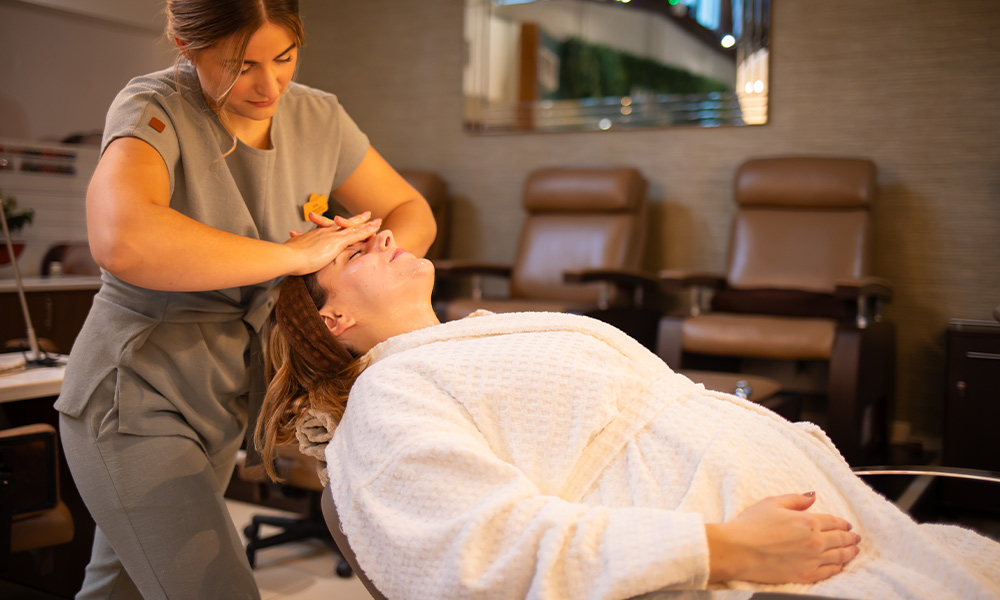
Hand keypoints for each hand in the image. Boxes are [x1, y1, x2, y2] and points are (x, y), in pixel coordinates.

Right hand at [283, 212, 380, 274]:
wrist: (288, 256)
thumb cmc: (288, 259)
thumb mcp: (295, 253)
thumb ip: (300, 254)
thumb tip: (297, 260)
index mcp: (316, 235)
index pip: (331, 229)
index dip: (340, 225)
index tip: (344, 222)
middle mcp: (325, 232)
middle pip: (344, 224)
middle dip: (356, 220)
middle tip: (367, 214)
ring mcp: (332, 236)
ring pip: (353, 228)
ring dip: (366, 224)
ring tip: (378, 221)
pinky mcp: (336, 242)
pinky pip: (356, 235)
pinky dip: (366, 231)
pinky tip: (375, 229)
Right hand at [706, 493, 860, 584]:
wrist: (738, 550)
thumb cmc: (751, 525)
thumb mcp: (772, 503)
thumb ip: (796, 499)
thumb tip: (813, 496)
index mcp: (808, 521)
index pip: (834, 522)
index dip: (843, 523)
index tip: (847, 525)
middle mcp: (815, 541)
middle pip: (841, 539)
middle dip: (850, 538)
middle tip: (855, 538)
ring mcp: (812, 560)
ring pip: (840, 556)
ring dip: (849, 552)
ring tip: (853, 551)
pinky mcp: (806, 575)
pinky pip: (830, 572)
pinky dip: (838, 568)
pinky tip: (840, 565)